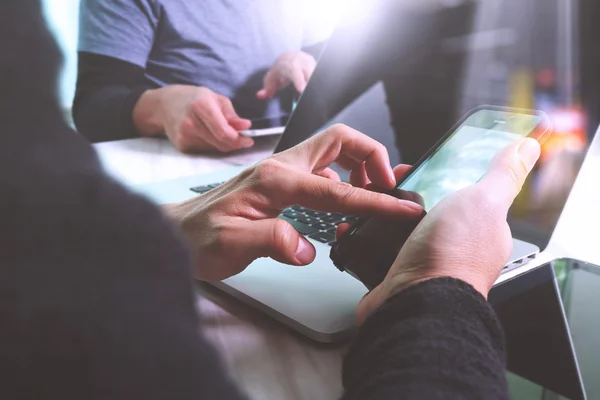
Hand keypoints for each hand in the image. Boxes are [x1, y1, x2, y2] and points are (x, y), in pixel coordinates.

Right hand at [134, 85, 253, 152]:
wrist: (164, 105)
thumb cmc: (193, 98)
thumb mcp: (215, 98)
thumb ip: (231, 114)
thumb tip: (246, 126)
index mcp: (201, 106)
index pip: (224, 132)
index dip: (239, 139)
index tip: (249, 139)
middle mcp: (191, 123)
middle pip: (221, 143)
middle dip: (235, 143)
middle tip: (243, 139)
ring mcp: (184, 136)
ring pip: (215, 149)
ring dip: (224, 144)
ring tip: (223, 132)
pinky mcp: (182, 146)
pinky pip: (205, 150)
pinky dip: (212, 145)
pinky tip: (208, 135)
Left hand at [164, 124, 423, 281]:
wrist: (176, 231)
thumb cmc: (198, 238)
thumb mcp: (230, 244)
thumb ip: (271, 241)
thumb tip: (306, 249)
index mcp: (275, 179)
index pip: (337, 189)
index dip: (375, 201)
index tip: (403, 208)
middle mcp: (281, 166)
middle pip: (339, 140)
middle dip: (372, 157)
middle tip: (387, 188)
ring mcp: (281, 171)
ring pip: (333, 151)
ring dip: (359, 166)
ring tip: (371, 196)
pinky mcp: (280, 181)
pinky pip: (322, 170)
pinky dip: (343, 179)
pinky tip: (343, 202)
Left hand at [256, 51, 316, 99]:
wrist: (289, 58)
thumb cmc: (280, 71)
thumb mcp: (271, 80)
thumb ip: (267, 89)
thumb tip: (260, 95)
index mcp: (289, 64)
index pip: (295, 72)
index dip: (299, 81)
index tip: (302, 90)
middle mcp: (302, 61)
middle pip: (310, 71)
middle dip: (311, 84)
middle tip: (311, 97)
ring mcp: (311, 62)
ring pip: (317, 73)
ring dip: (316, 85)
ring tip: (316, 96)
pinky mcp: (317, 65)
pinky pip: (320, 74)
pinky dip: (319, 83)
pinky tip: (319, 92)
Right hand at [355, 138, 540, 323]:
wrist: (413, 304)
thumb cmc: (453, 258)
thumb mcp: (483, 201)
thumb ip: (503, 175)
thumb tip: (526, 148)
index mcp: (484, 230)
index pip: (469, 195)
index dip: (447, 176)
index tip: (426, 165)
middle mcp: (457, 248)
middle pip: (433, 209)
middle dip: (411, 193)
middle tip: (392, 182)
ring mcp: (427, 262)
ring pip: (405, 229)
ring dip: (387, 214)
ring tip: (373, 199)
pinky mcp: (399, 273)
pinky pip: (383, 248)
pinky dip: (370, 236)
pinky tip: (362, 227)